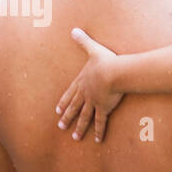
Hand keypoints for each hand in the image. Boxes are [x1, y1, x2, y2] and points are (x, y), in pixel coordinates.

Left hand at [55, 27, 123, 141]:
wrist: (113, 73)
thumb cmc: (105, 61)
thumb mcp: (93, 49)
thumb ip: (83, 40)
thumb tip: (74, 30)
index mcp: (82, 81)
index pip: (71, 93)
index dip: (64, 101)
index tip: (57, 110)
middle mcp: (85, 94)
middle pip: (74, 107)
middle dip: (67, 117)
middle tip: (60, 126)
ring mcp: (93, 103)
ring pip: (84, 117)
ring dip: (79, 127)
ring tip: (74, 137)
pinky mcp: (103, 109)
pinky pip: (101, 122)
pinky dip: (99, 132)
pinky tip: (98, 140)